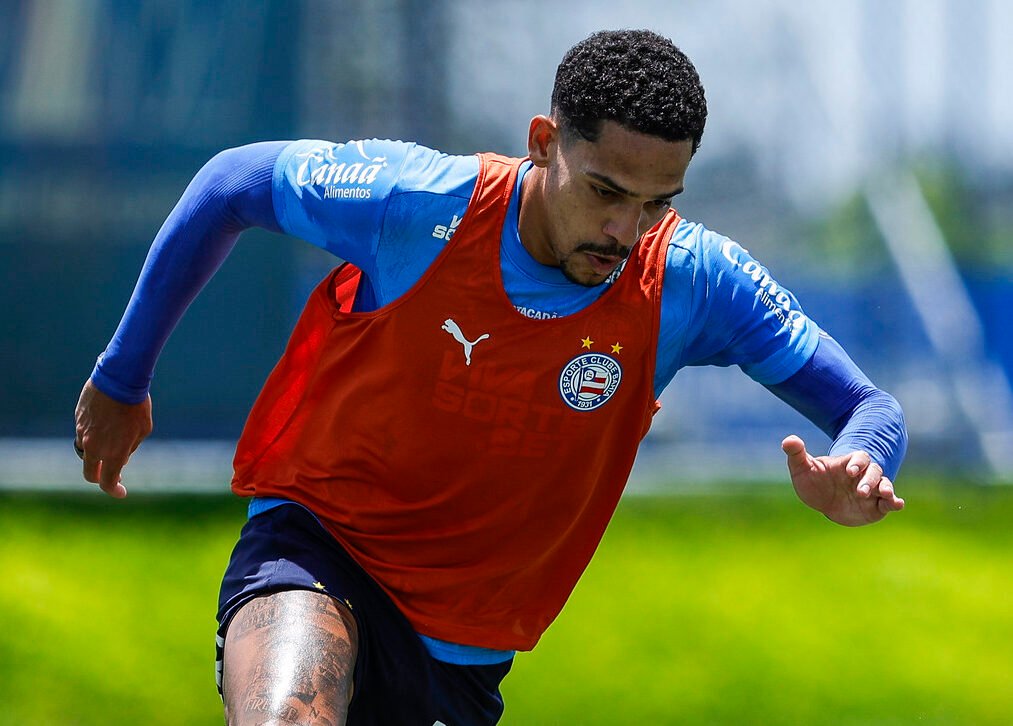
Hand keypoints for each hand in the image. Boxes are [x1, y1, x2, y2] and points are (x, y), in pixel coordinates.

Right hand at [74, 379, 152, 497]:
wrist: (119, 379)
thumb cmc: (136, 405)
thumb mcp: (143, 429)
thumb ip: (130, 447)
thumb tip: (121, 458)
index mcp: (114, 452)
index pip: (108, 482)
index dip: (114, 490)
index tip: (121, 491)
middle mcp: (95, 447)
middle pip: (90, 473)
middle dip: (99, 477)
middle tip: (110, 475)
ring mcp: (83, 433)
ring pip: (86, 452)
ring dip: (97, 452)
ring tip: (112, 438)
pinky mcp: (78, 420)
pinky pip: (83, 434)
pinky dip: (93, 435)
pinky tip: (105, 423)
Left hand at [781, 434, 904, 525]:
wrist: (824, 502)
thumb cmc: (814, 481)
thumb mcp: (802, 468)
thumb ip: (797, 454)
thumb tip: (789, 440)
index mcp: (848, 463)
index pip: (859, 457)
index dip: (857, 462)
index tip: (850, 471)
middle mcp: (863, 475)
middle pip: (874, 471)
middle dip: (869, 480)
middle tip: (860, 492)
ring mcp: (872, 490)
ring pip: (885, 485)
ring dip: (887, 489)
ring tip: (887, 495)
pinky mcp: (877, 506)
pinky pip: (889, 503)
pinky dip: (895, 503)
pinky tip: (897, 504)